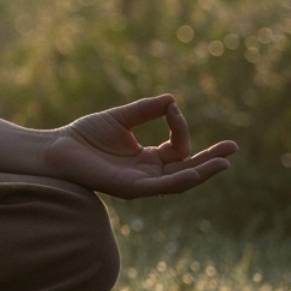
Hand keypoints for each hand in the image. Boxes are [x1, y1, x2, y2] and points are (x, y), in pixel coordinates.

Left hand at [41, 94, 235, 198]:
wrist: (56, 149)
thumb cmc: (84, 135)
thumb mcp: (121, 118)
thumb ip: (146, 111)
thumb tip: (172, 100)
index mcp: (146, 160)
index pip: (178, 149)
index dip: (180, 128)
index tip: (172, 108)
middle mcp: (147, 174)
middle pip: (187, 169)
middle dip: (210, 160)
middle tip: (233, 147)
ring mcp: (140, 184)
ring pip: (179, 181)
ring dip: (202, 172)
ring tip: (224, 162)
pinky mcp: (130, 189)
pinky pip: (161, 187)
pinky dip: (179, 179)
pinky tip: (195, 171)